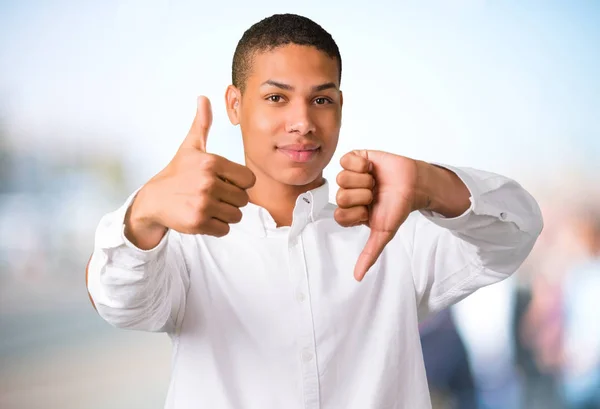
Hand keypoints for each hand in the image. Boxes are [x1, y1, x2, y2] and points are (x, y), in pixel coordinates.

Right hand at [126, 96, 255, 248]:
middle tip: (213, 195)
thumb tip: (203, 98)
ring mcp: (203, 204)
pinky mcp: (198, 222)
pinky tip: (203, 217)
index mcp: (211, 162)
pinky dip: (217, 227)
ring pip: (236, 215)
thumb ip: (202, 124)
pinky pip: (225, 229)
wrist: (153, 200)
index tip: (224, 181)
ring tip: (209, 206)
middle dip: (231, 200)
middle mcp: (208, 182)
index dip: (239, 183)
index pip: (249, 179)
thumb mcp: (189, 147)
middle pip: (243, 199)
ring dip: (225, 214)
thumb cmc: (176, 173)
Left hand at [335, 150, 469, 280]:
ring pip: (342, 178)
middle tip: (375, 194)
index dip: (356, 212)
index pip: (339, 215)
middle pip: (340, 196)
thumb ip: (369, 254)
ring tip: (375, 181)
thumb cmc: (399, 207)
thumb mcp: (384, 233)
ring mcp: (350, 175)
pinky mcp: (355, 158)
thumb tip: (357, 278)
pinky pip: (346, 160)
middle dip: (362, 195)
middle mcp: (347, 193)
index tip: (370, 210)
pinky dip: (361, 164)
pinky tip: (371, 168)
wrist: (415, 184)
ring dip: (363, 180)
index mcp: (350, 211)